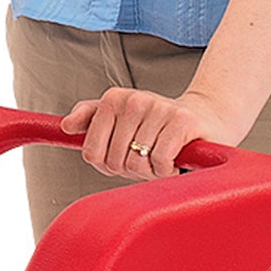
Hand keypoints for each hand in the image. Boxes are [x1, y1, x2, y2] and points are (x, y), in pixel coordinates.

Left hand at [64, 84, 249, 179]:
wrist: (205, 118)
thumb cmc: (156, 126)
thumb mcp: (120, 120)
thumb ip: (90, 119)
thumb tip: (66, 126)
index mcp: (113, 99)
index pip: (91, 152)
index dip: (107, 164)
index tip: (123, 155)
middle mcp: (134, 100)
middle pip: (114, 161)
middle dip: (131, 169)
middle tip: (147, 157)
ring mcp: (159, 108)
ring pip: (137, 163)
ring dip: (151, 170)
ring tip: (162, 156)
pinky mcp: (183, 121)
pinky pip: (160, 161)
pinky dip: (167, 169)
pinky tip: (175, 159)